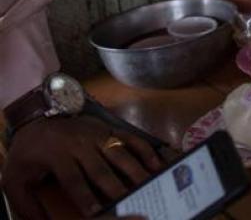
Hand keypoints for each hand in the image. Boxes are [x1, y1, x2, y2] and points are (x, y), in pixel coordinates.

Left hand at [2, 115, 162, 218]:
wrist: (36, 119)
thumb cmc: (28, 154)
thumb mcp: (15, 180)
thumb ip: (26, 205)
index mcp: (57, 156)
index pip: (74, 180)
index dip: (86, 197)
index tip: (97, 212)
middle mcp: (80, 145)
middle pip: (101, 170)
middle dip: (117, 188)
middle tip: (131, 202)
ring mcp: (97, 136)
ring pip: (120, 155)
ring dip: (136, 171)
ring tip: (149, 186)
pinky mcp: (109, 130)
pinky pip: (130, 139)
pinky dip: (145, 151)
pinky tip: (156, 164)